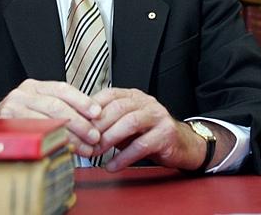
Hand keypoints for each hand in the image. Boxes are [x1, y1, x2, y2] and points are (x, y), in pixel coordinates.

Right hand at [0, 79, 101, 156]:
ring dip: (70, 136)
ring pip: (47, 121)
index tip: (97, 112)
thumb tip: (92, 119)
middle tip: (94, 136)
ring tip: (85, 147)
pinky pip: (34, 134)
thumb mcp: (38, 107)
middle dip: (79, 122)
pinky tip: (64, 148)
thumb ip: (61, 109)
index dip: (82, 100)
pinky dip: (52, 142)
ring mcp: (12, 109)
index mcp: (33, 87)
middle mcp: (21, 94)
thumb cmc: (20, 120)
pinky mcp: (6, 125)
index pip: (62, 89)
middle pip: (57, 106)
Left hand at [90, 88, 205, 171]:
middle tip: (84, 141)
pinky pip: (142, 145)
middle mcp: (146, 102)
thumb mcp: (126, 125)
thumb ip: (108, 123)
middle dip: (98, 126)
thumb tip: (80, 129)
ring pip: (130, 123)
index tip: (78, 123)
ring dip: (110, 139)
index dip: (92, 108)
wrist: (182, 145)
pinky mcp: (166, 134)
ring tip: (96, 153)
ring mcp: (158, 116)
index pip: (109, 94)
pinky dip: (124, 157)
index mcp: (134, 96)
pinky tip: (112, 166)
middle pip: (118, 108)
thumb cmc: (149, 135)